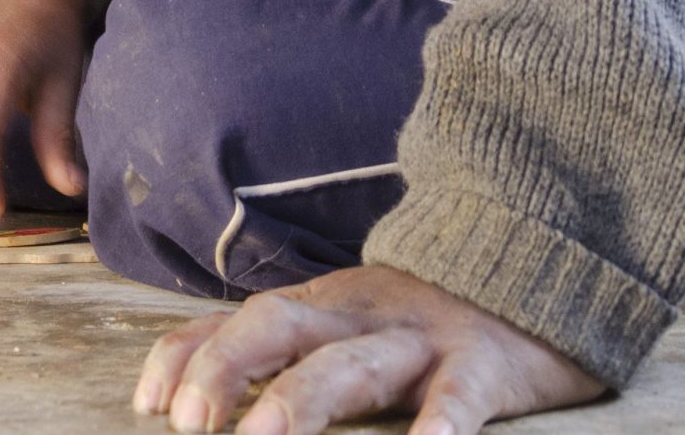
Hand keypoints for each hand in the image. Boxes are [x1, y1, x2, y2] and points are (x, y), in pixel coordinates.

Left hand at [138, 265, 604, 434]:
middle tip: (188, 424)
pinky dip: (441, 424)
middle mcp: (358, 315)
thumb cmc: (424, 318)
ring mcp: (420, 338)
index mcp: (321, 307)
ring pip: (355, 361)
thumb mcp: (347, 323)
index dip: (185, 357)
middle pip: (278, 325)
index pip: (236, 321)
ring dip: (305, 397)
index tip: (147, 403)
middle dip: (226, 369)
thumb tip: (197, 391)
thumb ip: (285, 350)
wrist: (537, 265)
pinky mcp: (485, 367)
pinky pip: (460, 396)